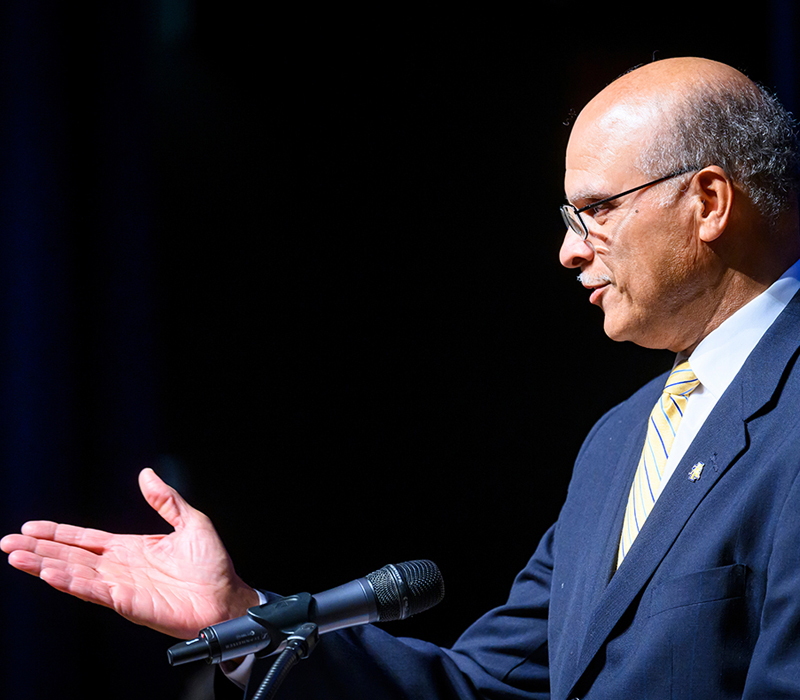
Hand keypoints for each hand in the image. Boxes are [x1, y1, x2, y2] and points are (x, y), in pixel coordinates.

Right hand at [0, 468, 259, 638]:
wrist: (227, 596)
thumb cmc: (212, 565)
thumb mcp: (191, 522)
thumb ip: (166, 500)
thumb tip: (146, 473)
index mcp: (130, 549)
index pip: (85, 539)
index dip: (58, 533)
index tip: (30, 526)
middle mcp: (120, 568)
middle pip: (70, 556)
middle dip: (39, 548)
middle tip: (7, 542)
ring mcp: (121, 586)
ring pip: (74, 574)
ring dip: (44, 566)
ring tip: (16, 557)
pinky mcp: (128, 602)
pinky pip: (94, 591)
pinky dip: (71, 583)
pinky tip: (49, 574)